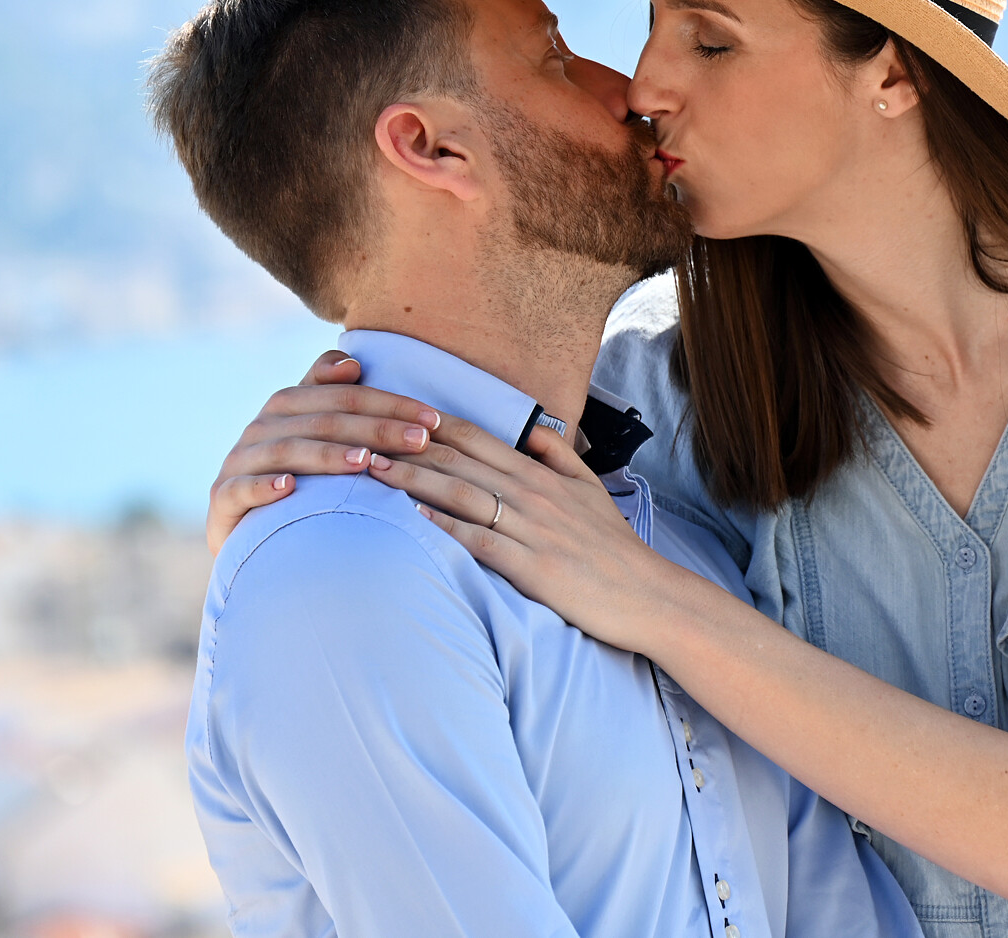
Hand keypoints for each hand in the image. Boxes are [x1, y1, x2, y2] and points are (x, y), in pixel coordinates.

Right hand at [207, 350, 445, 553]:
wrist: (248, 529)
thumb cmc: (300, 475)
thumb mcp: (315, 432)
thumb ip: (332, 395)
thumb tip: (352, 363)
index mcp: (288, 404)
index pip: (346, 396)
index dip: (390, 404)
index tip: (434, 419)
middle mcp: (262, 427)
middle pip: (324, 421)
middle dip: (376, 429)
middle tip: (420, 441)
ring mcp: (239, 462)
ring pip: (287, 451)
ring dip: (327, 455)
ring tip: (366, 461)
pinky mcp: (222, 499)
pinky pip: (241, 489)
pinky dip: (264, 487)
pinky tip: (290, 488)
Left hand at [379, 424, 692, 656]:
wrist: (644, 593)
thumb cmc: (613, 545)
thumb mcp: (592, 487)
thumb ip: (560, 455)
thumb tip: (533, 428)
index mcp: (541, 473)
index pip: (477, 437)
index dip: (432, 423)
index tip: (392, 414)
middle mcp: (532, 493)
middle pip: (459, 461)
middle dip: (407, 446)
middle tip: (363, 434)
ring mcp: (531, 529)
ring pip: (462, 494)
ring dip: (414, 480)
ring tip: (375, 469)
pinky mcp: (531, 566)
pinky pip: (480, 540)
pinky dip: (445, 526)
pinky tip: (414, 518)